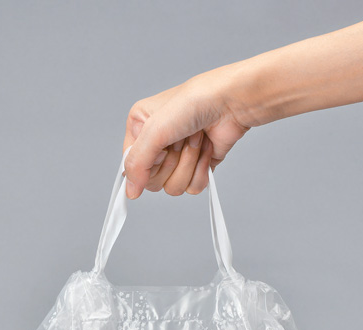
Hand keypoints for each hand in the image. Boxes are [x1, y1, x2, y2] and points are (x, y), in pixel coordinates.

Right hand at [122, 65, 253, 198]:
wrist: (231, 103)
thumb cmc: (195, 102)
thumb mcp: (155, 130)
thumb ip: (137, 164)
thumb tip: (130, 192)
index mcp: (140, 129)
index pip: (132, 167)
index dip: (148, 164)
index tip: (160, 149)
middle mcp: (157, 144)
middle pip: (154, 181)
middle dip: (173, 162)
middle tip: (181, 140)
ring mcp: (178, 157)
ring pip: (174, 187)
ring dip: (189, 164)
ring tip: (196, 140)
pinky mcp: (198, 166)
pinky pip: (192, 188)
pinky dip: (202, 171)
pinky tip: (207, 149)